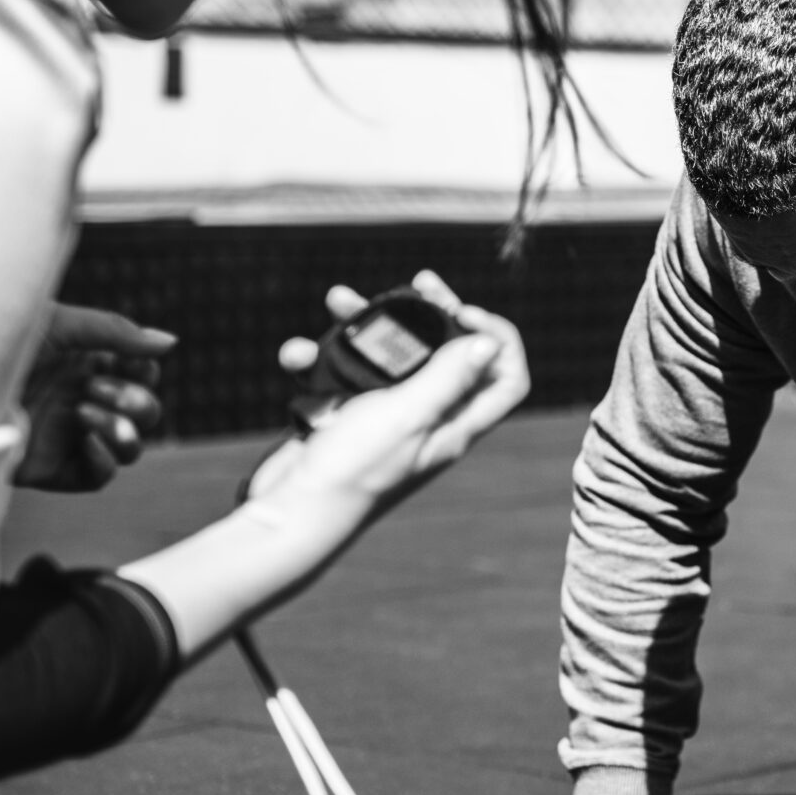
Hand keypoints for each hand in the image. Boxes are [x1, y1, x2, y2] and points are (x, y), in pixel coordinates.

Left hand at [14, 305, 174, 491]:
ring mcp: (68, 436)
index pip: (139, 372)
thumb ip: (115, 333)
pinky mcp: (53, 469)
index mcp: (83, 363)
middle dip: (134, 400)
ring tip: (87, 414)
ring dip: (124, 429)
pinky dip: (106, 459)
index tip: (123, 363)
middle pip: (144, 411)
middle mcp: (80, 399)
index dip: (141, 370)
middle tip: (96, 389)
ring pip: (130, 446)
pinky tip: (88, 441)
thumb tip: (169, 342)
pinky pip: (100, 475)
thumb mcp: (57, 326)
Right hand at [247, 272, 529, 518]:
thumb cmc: (354, 470)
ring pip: (390, 356)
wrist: (289, 510)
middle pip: (449, 355)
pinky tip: (298, 357)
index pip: (505, 381)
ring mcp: (385, 417)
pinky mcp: (346, 415)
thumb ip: (449, 378)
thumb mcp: (408, 416)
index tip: (464, 313)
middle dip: (432, 314)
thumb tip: (490, 343)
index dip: (499, 340)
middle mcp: (427, 420)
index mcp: (455, 426)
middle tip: (417, 284)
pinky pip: (342, 372)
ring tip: (338, 300)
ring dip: (365, 325)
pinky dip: (321, 357)